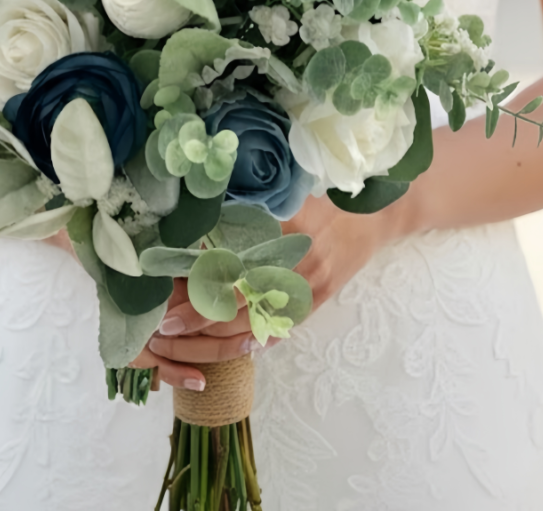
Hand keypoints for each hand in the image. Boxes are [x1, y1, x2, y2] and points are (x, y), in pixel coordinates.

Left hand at [143, 193, 410, 387]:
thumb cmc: (325, 195)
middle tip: (165, 328)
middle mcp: (292, 266)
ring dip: (219, 336)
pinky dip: (256, 337)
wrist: (377, 212)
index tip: (166, 301)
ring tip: (187, 341)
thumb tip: (198, 237)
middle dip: (197, 321)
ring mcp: (308, 286)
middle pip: (236, 303)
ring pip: (256, 321)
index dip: (194, 290)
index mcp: (278, 235)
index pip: (226, 271)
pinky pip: (283, 325)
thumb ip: (245, 215)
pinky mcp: (320, 298)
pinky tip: (233, 345)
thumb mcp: (284, 197)